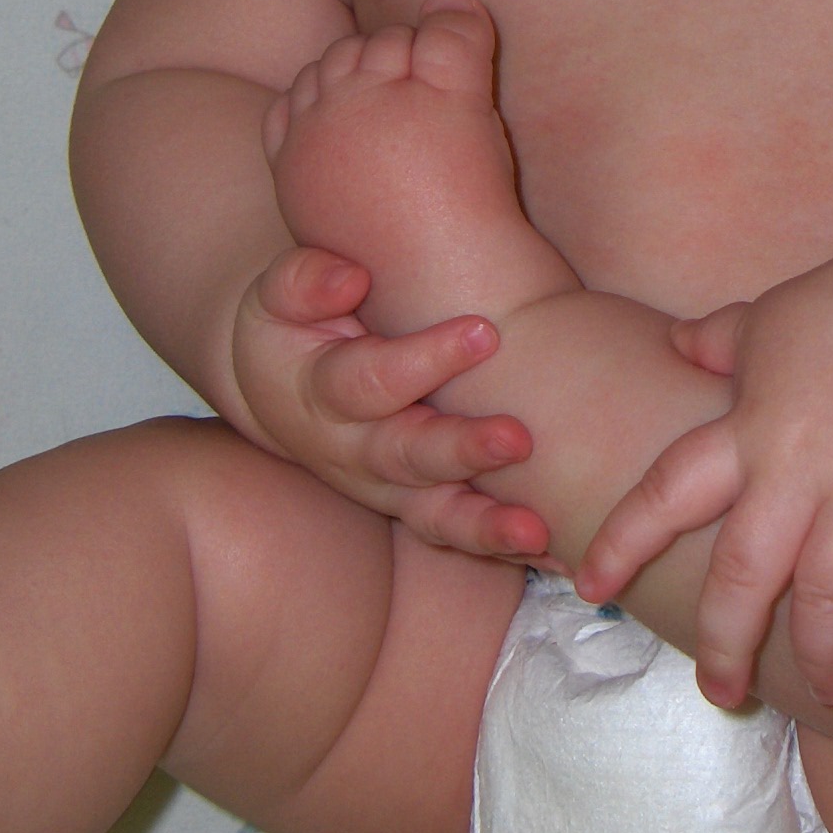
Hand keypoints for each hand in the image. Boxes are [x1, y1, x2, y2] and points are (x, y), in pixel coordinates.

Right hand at [230, 247, 550, 561]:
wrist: (282, 389)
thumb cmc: (292, 327)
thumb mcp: (278, 296)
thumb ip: (305, 281)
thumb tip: (349, 279)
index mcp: (319, 394)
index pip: (369, 381)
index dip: (423, 360)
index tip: (485, 331)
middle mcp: (352, 451)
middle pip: (406, 457)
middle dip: (461, 451)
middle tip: (518, 439)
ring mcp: (385, 488)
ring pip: (433, 514)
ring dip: (484, 525)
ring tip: (536, 532)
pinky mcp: (415, 507)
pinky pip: (458, 534)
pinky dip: (502, 546)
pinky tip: (555, 553)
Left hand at [576, 253, 832, 710]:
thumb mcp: (772, 316)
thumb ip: (719, 340)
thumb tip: (677, 343)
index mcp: (752, 426)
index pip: (667, 493)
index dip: (622, 543)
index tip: (588, 590)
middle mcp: (802, 465)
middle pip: (744, 576)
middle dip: (726, 644)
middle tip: (722, 691)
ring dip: (824, 655)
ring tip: (829, 687)